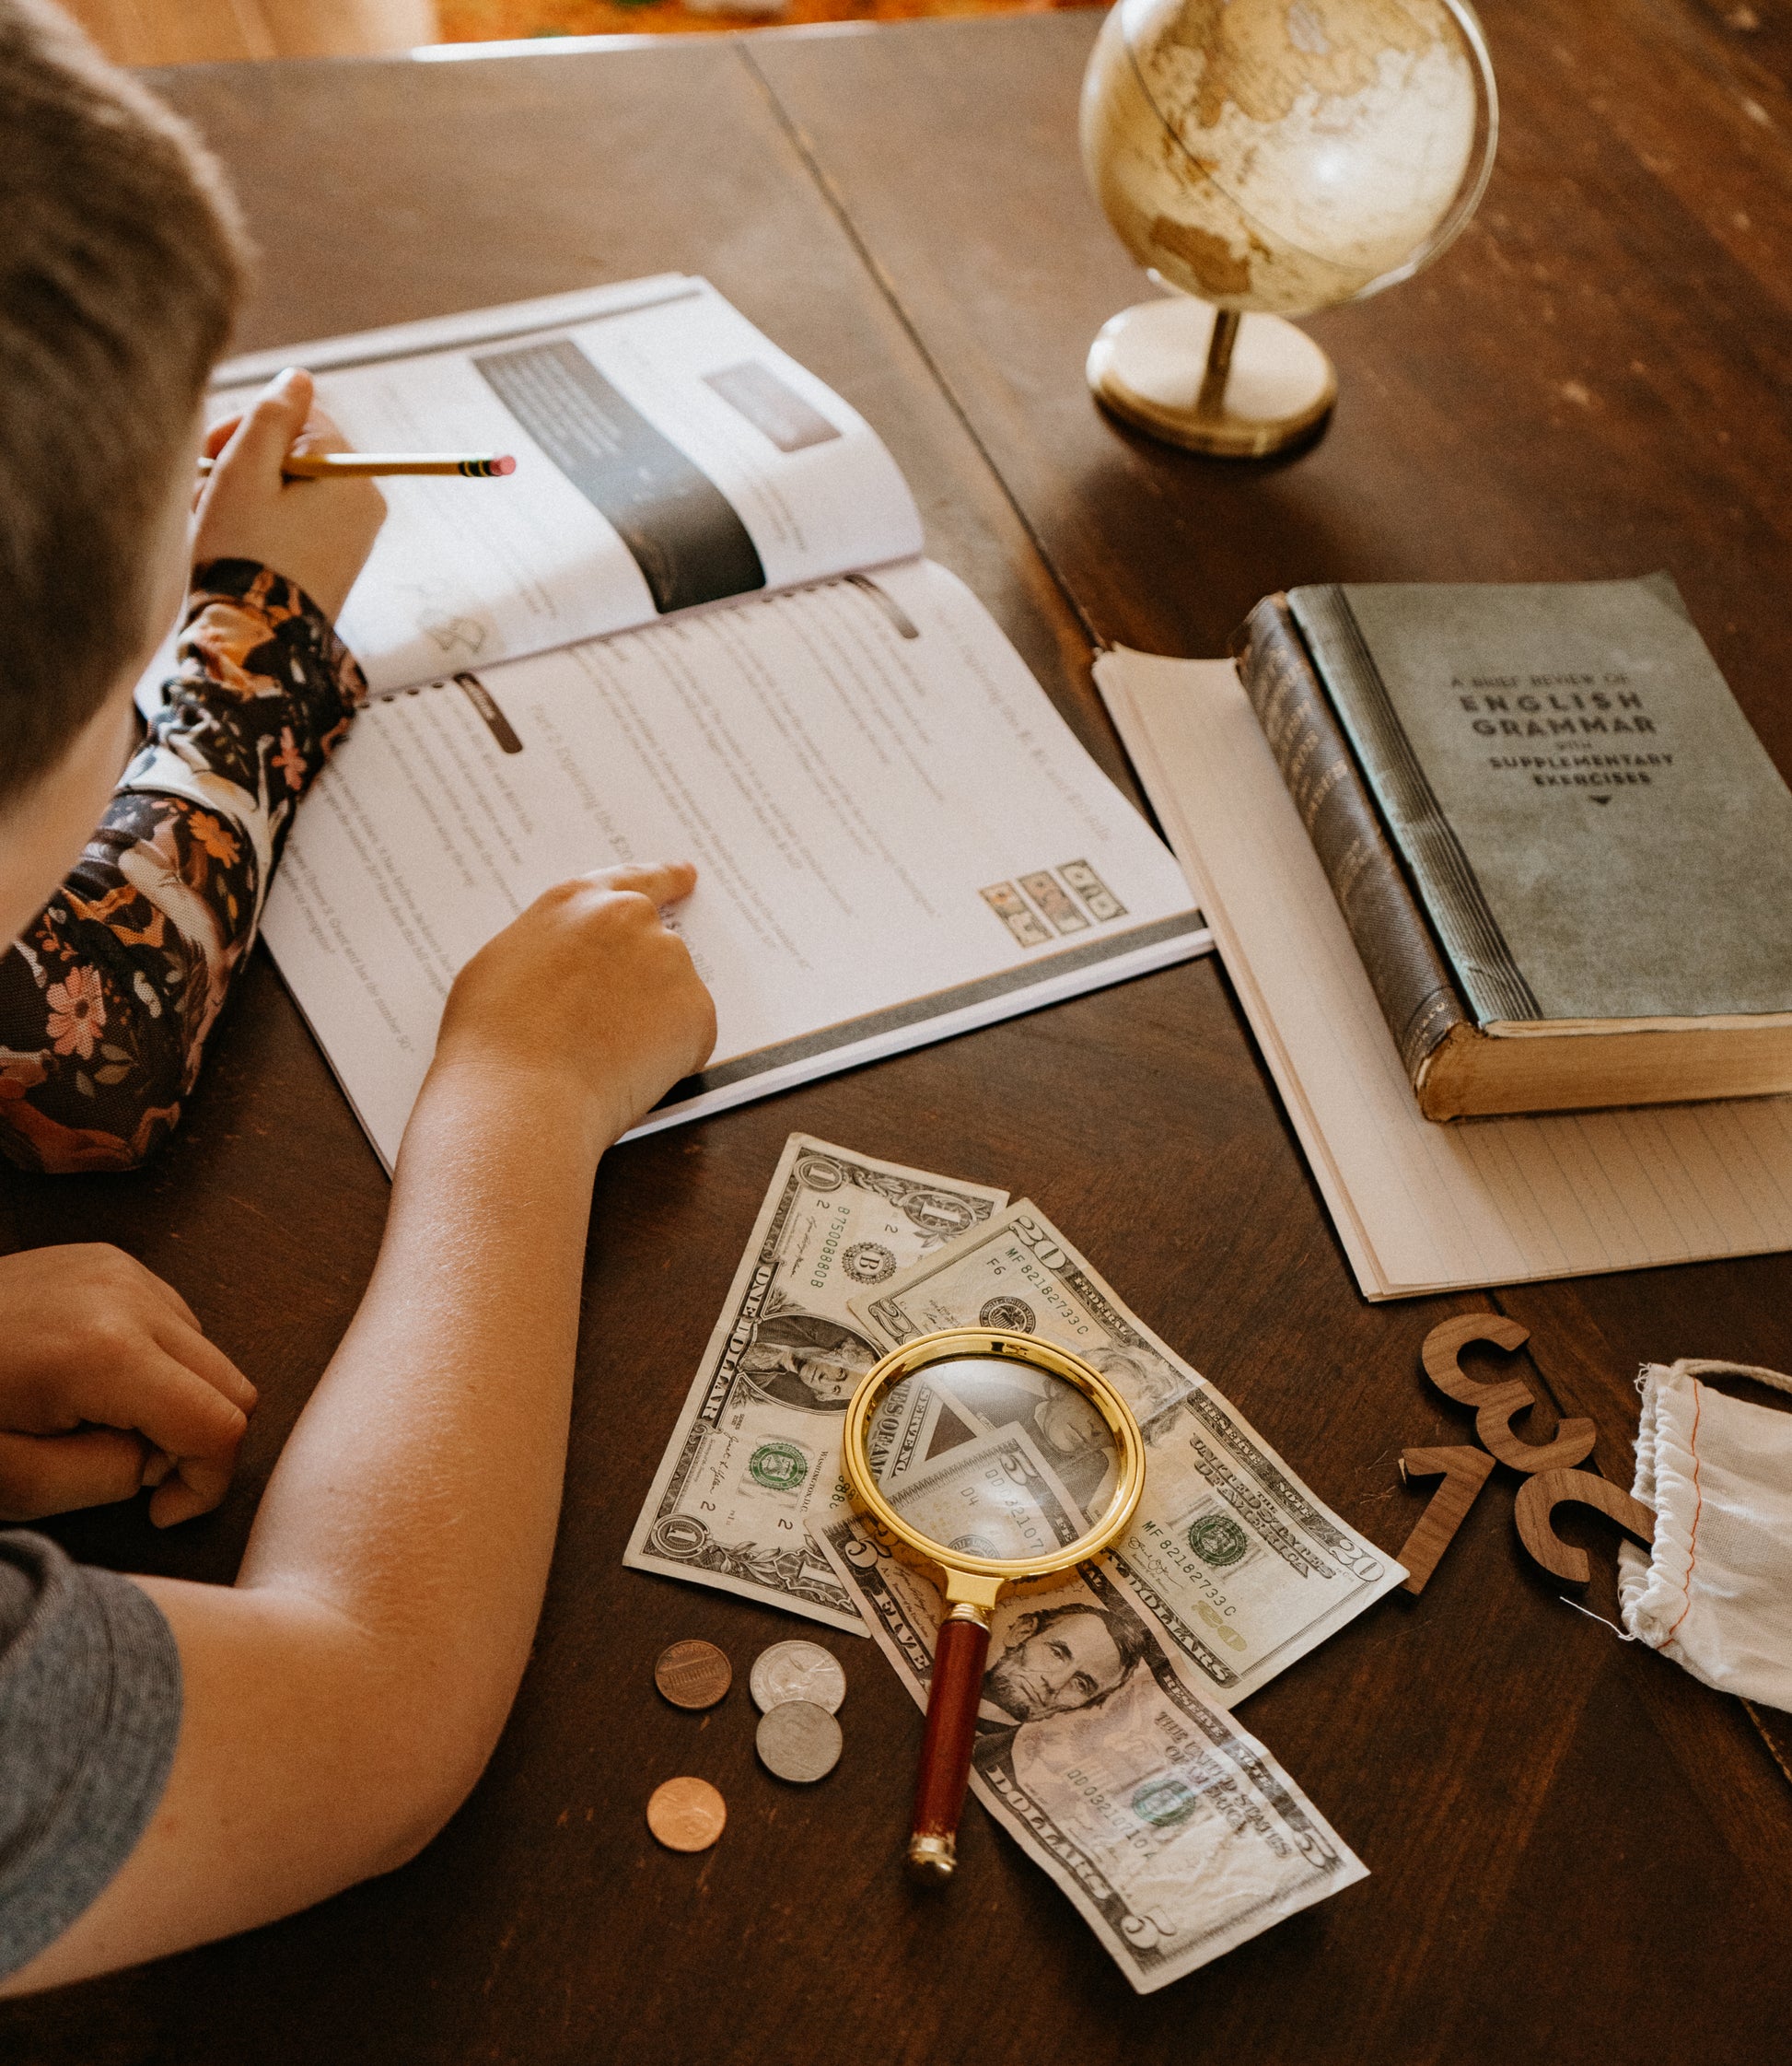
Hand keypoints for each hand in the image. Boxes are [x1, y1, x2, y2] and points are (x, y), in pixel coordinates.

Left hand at [0, 1245, 256, 1527]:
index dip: (206, 1483)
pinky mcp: (112, 1261)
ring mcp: (123, 1271)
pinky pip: (176, 1323)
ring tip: (101, 1424)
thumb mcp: (14, 1483)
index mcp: (105, 1352)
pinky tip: (94, 1384)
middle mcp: (129, 1297)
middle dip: (195, 1444)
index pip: (221, 1423)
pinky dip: (158, 1365)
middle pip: (232, 1385)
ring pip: (210, 1354)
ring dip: (177, 1402)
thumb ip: (108, 1478)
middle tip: (126, 1470)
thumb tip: (158, 1459)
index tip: (158, 1510)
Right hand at [192, 368, 385, 621]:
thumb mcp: (247, 471)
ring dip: (240, 494)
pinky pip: (293, 523)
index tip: (209, 452)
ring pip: (286, 489)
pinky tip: (225, 543)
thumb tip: (299, 377)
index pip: (300, 418)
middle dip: (240, 464)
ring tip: (208, 521)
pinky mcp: (332, 564)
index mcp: (350, 477)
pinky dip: (257, 523)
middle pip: (293, 454)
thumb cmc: (245, 553)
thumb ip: (271, 416)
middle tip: (202, 490)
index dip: (247, 426)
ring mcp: (351, 538)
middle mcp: (363, 505)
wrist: (254, 643)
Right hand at [431, 861, 716, 1152]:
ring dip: (651, 1023)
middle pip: (656, 946)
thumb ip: (551, 948)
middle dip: (644, 981)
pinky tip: (623, 1075)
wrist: (520, 1095)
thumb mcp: (502, 964)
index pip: (633, 880)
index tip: (687, 875)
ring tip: (599, 1057)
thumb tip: (567, 963)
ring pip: (672, 996)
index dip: (664, 879)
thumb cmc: (492, 1039)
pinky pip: (690, 1038)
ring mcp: (669, 962)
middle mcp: (632, 919)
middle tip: (620, 1018)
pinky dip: (668, 1060)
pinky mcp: (696, 1011)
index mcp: (579, 901)